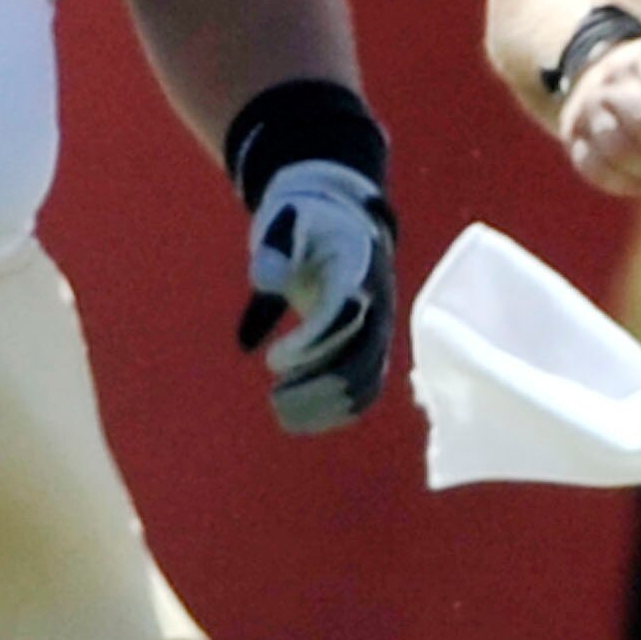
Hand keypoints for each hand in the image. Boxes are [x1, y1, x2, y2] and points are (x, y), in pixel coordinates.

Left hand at [237, 160, 396, 432]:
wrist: (343, 220)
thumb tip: (263, 281)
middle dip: (318, 384)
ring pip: (365, 379)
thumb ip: (274, 251)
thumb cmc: (305, 222)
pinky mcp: (369, 346)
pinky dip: (337, 409)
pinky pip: (365, 386)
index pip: (343, 315)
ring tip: (280, 412)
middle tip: (274, 398)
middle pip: (361, 356)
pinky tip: (298, 420)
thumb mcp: (285, 223)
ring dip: (326, 402)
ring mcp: (377, 328)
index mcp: (357, 270)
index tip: (270, 362)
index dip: (310, 343)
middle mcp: (375, 304)